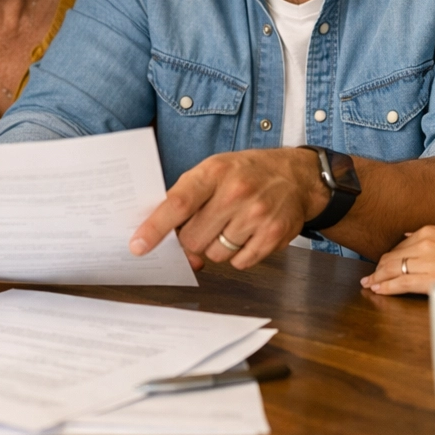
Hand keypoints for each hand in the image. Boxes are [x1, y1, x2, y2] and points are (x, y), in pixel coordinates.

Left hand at [129, 147, 330, 269]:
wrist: (296, 175)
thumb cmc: (245, 173)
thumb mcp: (213, 171)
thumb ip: (186, 198)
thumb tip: (165, 237)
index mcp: (214, 172)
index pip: (178, 204)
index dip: (155, 228)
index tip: (138, 246)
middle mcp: (236, 192)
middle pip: (193, 238)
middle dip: (192, 239)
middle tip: (204, 225)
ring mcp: (257, 215)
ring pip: (215, 254)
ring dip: (216, 247)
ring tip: (230, 225)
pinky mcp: (274, 236)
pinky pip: (240, 263)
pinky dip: (238, 254)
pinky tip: (247, 233)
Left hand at [361, 222, 434, 295]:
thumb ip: (434, 232)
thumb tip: (409, 235)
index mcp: (431, 231)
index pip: (400, 246)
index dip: (388, 257)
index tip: (381, 264)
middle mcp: (426, 243)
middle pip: (392, 257)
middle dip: (379, 268)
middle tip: (369, 277)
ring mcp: (429, 261)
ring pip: (394, 270)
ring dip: (379, 279)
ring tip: (370, 284)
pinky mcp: (434, 279)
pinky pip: (403, 283)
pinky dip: (387, 287)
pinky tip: (379, 290)